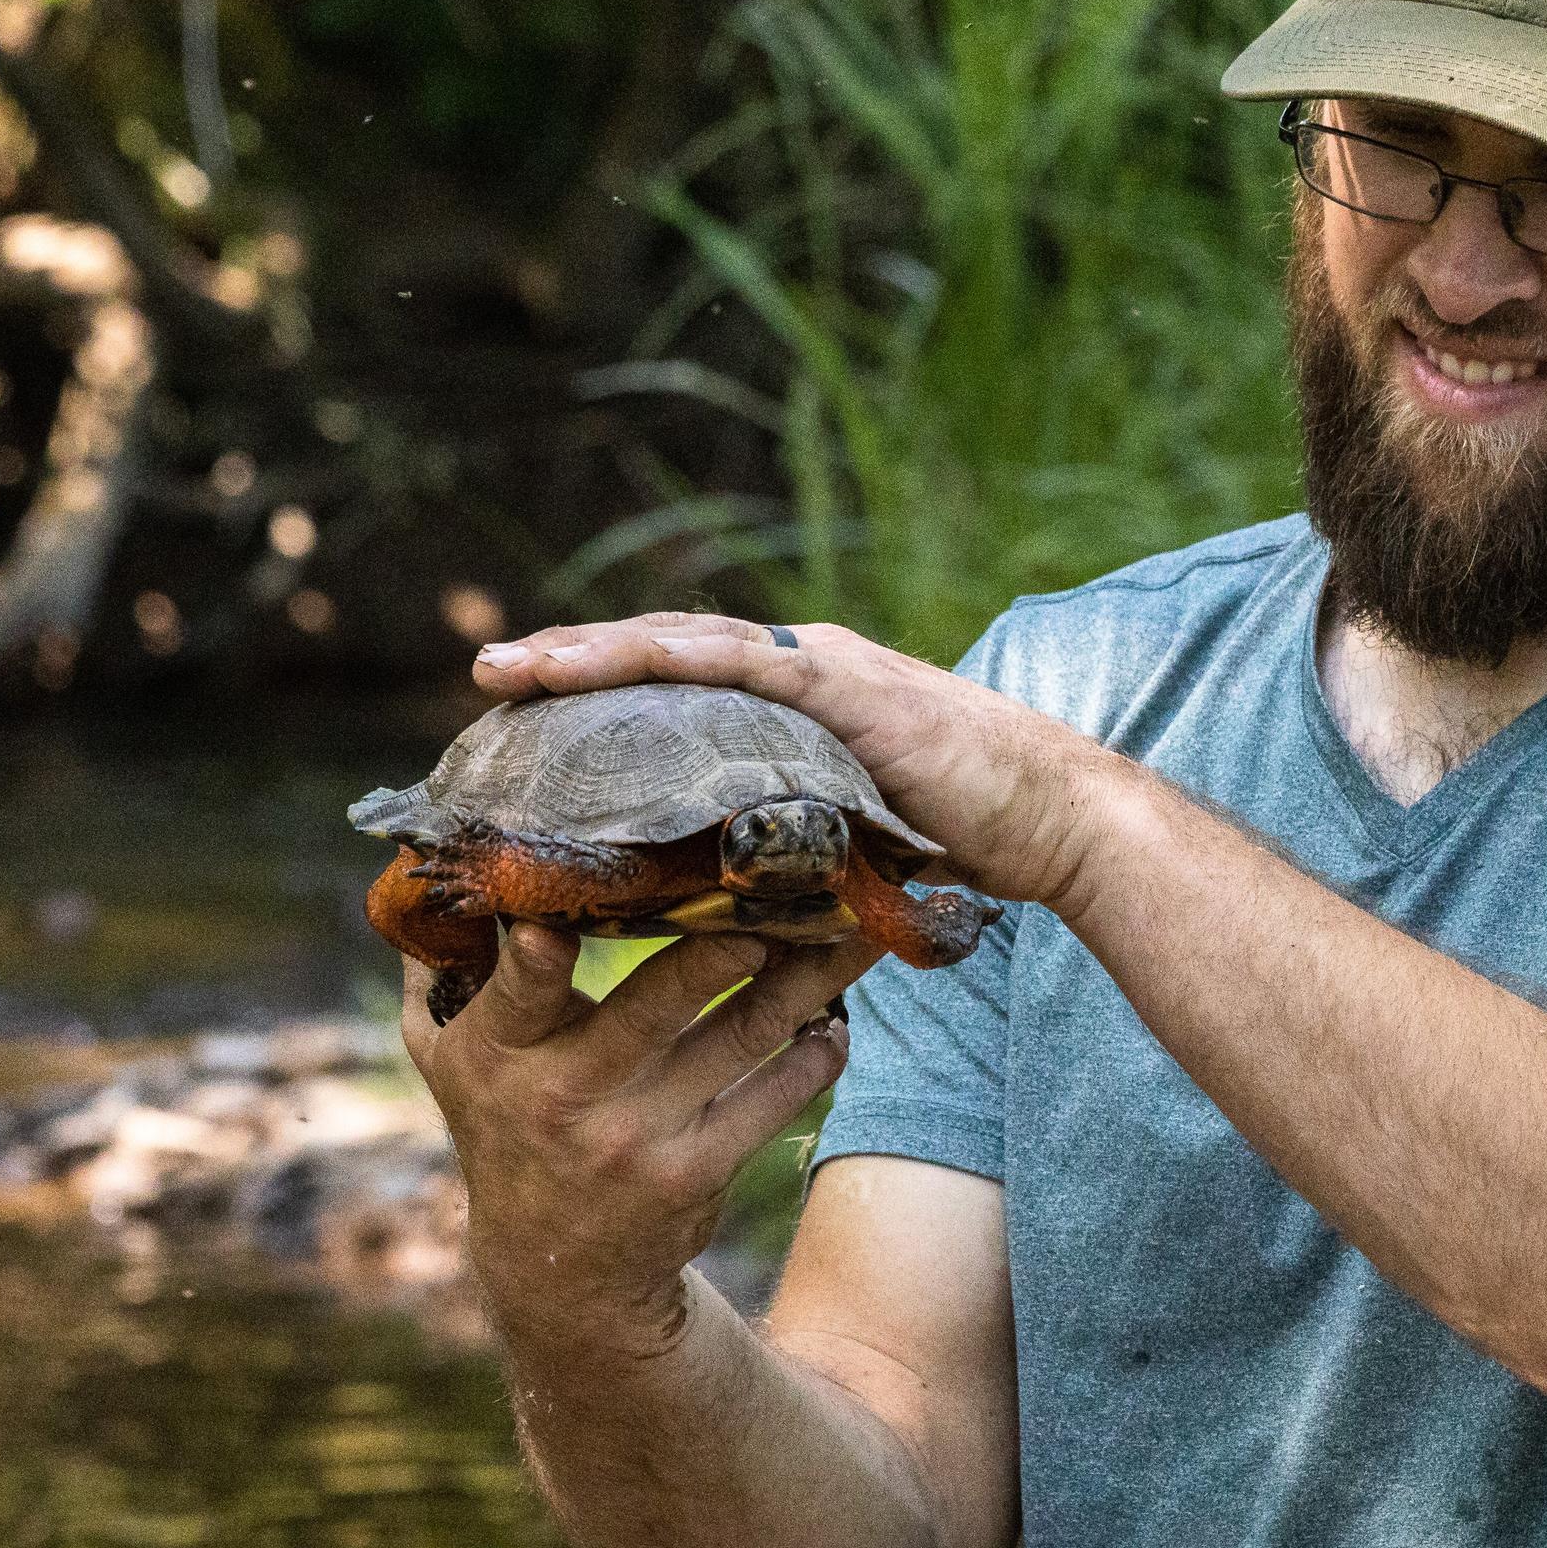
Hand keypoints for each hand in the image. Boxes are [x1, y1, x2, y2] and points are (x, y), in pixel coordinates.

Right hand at [400, 916, 878, 1360]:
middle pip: (654, 1004)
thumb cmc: (500, 1125)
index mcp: (499, 1051)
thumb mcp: (444, 1057)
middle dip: (718, 951)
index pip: (516, 997)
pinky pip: (769, 1102)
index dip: (535, 963)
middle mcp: (566, 1095)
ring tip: (853, 932)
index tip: (555, 922)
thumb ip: (434, 966)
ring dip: (804, 983)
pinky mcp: (696, 1173)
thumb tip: (416, 859)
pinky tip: (837, 1019)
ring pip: (737, 1039)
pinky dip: (812, 1057)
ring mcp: (637, 1137)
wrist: (556, 1268)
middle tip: (779, 900)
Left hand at [471, 615, 1132, 911]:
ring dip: (595, 653)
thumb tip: (734, 900)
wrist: (1060, 820)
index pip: (678, 683)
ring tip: (517, 665)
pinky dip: (674, 659)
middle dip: (572, 661)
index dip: (601, 686)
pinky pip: (745, 665)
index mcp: (795, 706)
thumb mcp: (855, 844)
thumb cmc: (970, 840)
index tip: (524, 703)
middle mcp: (800, 672)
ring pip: (684, 647)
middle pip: (661, 654)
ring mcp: (822, 673)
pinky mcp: (848, 689)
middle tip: (487, 670)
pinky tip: (612, 660)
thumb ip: (796, 849)